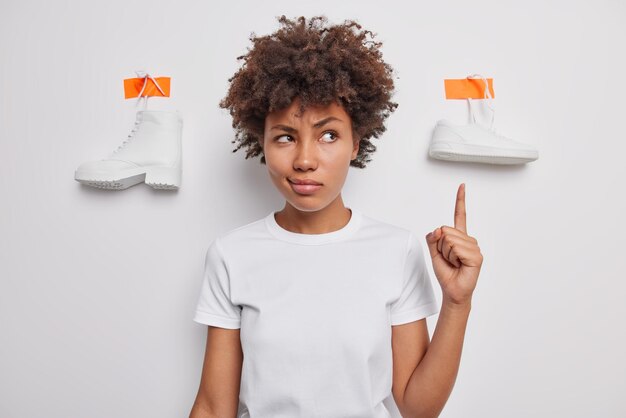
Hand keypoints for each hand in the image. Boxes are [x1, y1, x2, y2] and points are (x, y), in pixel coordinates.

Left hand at [425, 183, 482, 305]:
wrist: (453, 290)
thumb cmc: (446, 273)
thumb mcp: (433, 253)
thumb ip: (432, 239)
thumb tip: (438, 229)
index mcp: (459, 237)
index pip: (460, 215)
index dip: (460, 200)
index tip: (462, 186)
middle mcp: (468, 240)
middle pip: (446, 231)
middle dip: (441, 247)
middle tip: (449, 259)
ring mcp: (474, 247)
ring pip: (450, 240)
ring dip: (447, 254)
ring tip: (454, 263)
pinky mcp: (476, 256)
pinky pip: (457, 249)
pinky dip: (453, 258)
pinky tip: (460, 265)